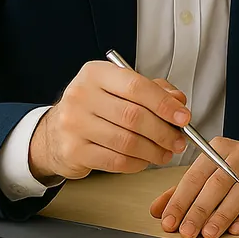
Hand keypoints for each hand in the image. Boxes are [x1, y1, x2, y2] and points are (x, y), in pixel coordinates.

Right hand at [28, 61, 191, 180]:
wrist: (55, 132)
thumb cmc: (96, 107)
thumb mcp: (121, 89)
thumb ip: (153, 90)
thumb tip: (179, 102)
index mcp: (96, 74)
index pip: (136, 86)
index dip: (164, 104)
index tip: (184, 117)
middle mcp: (81, 95)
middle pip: (134, 117)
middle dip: (163, 132)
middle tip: (179, 141)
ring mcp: (74, 124)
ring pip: (127, 142)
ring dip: (154, 151)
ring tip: (166, 153)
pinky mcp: (73, 150)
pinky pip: (116, 161)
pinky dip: (137, 163)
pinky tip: (145, 160)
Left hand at [149, 139, 238, 237]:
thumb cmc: (235, 169)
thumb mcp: (208, 173)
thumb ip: (182, 190)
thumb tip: (157, 210)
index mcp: (219, 148)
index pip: (195, 175)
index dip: (180, 200)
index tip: (169, 221)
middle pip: (217, 184)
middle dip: (199, 210)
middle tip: (187, 231)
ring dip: (221, 216)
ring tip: (208, 233)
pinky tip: (235, 230)